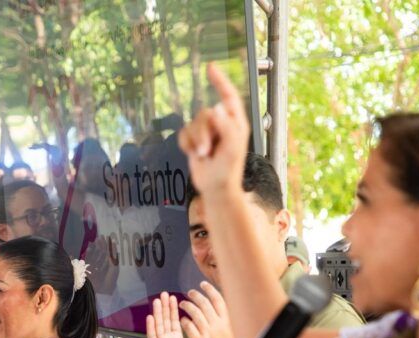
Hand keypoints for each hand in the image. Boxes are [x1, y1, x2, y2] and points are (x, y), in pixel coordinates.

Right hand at [146, 292, 196, 337]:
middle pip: (166, 320)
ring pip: (158, 325)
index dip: (175, 309)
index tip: (175, 297)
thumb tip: (203, 332)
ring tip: (157, 300)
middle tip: (165, 293)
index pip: (176, 321)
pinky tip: (150, 317)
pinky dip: (151, 327)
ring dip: (158, 313)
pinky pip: (153, 337)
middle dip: (166, 306)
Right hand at [177, 63, 250, 197]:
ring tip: (204, 155)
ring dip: (196, 142)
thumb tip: (216, 108)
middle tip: (208, 151)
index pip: (228, 97)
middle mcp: (221, 124)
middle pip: (204, 114)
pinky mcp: (194, 140)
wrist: (215, 189)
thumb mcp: (232, 147)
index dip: (220, 81)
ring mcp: (207, 132)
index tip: (211, 68)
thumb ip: (226, 126)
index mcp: (235, 123)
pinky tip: (195, 155)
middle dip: (203, 133)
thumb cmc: (228, 170)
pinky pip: (183, 134)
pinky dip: (187, 146)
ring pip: (192, 124)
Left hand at [180, 281, 235, 337]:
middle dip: (195, 295)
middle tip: (189, 293)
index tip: (203, 284)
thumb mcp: (230, 333)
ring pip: (195, 312)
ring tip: (182, 304)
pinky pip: (188, 326)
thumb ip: (223, 320)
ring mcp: (208, 333)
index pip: (218, 300)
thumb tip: (216, 306)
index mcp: (227, 322)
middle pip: (205, 303)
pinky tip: (182, 320)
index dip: (210, 290)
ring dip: (187, 306)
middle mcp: (218, 325)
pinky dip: (184, 321)